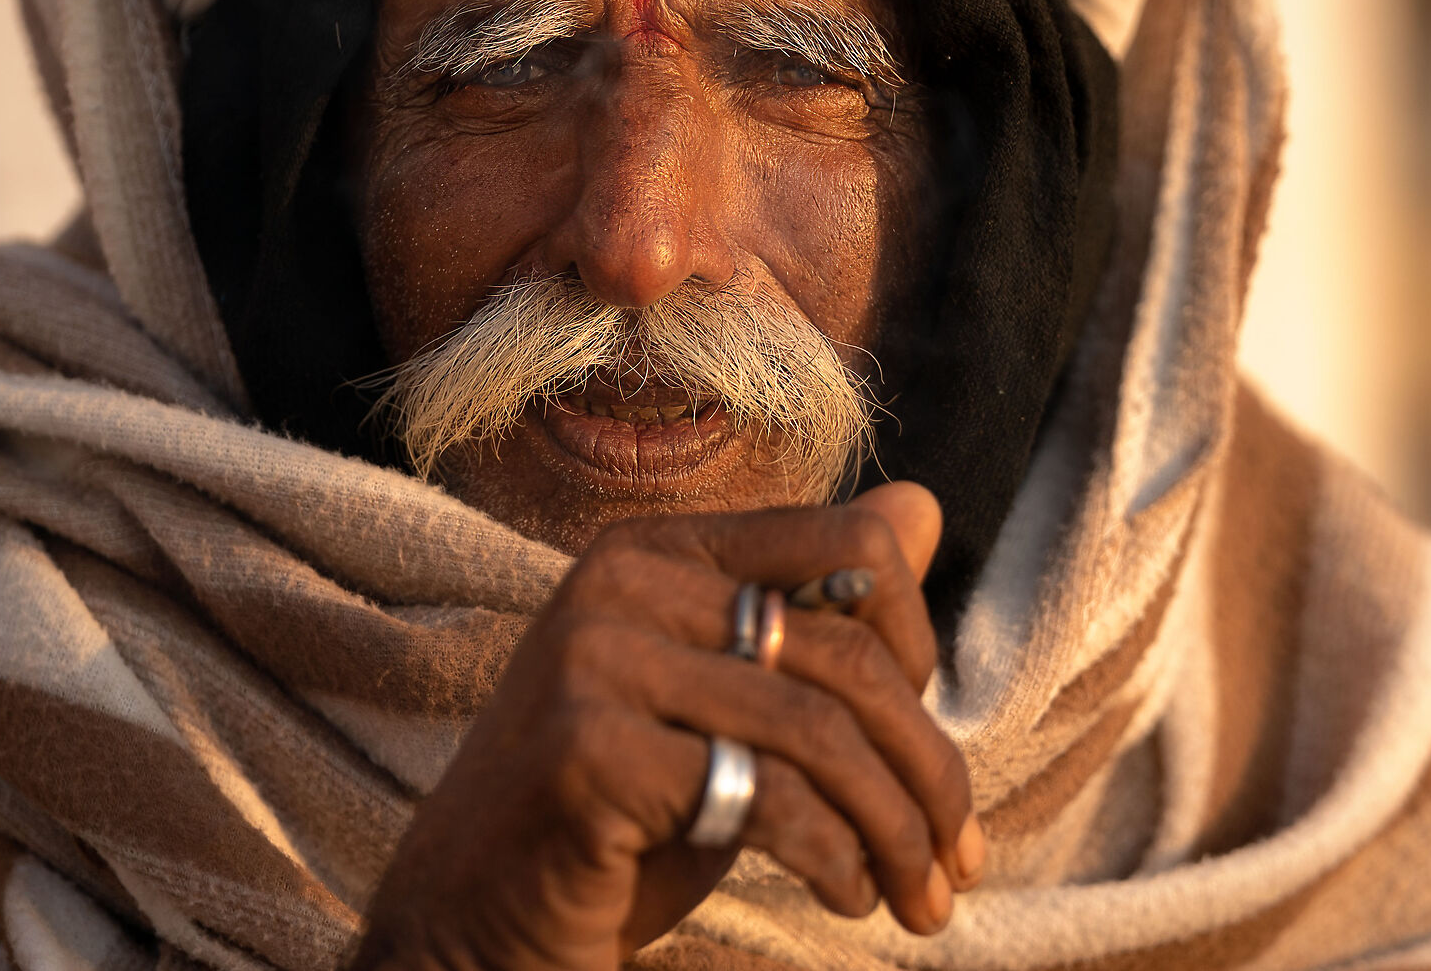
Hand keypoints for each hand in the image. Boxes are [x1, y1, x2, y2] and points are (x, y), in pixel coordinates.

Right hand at [352, 484, 981, 970]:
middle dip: (928, 771)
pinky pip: (766, 796)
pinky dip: (833, 858)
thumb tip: (924, 504)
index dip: (918, 648)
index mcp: (655, 548)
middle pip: (847, 654)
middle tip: (956, 866)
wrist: (474, 926)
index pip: (851, 543)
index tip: (924, 750)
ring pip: (818, 732)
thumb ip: (813, 613)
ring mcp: (592, 658)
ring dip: (896, 833)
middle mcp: (618, 580)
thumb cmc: (617, 821)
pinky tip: (844, 897)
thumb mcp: (728, 709)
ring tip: (918, 900)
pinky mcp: (586, 749)